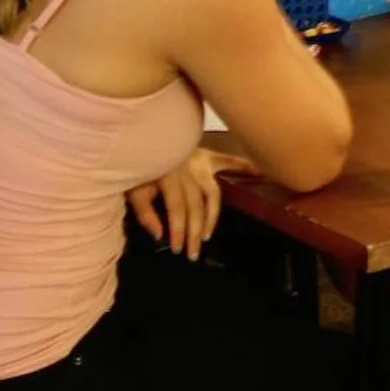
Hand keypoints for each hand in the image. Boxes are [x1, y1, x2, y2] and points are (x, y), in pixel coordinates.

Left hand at [127, 149, 257, 260]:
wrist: (142, 136)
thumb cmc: (135, 164)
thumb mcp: (131, 188)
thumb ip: (144, 212)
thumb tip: (159, 235)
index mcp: (169, 176)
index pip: (177, 209)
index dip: (179, 230)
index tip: (178, 249)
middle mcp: (188, 170)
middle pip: (196, 206)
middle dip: (195, 231)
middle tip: (193, 254)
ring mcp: (199, 162)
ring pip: (212, 193)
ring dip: (212, 216)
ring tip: (207, 235)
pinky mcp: (205, 155)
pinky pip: (227, 162)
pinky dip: (243, 167)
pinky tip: (258, 173)